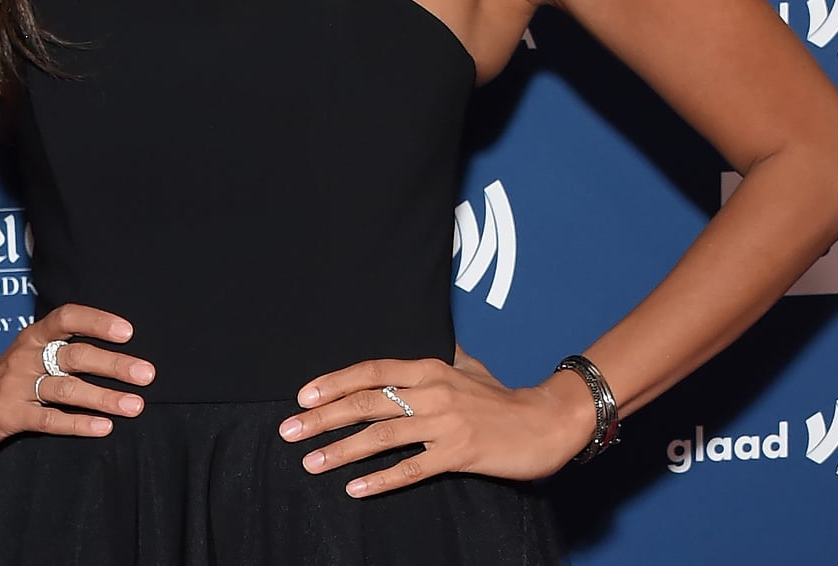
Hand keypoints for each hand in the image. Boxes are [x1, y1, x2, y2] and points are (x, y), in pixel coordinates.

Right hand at [0, 303, 155, 458]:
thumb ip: (64, 352)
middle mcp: (25, 356)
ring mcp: (15, 386)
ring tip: (135, 405)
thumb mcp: (30, 356)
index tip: (127, 332)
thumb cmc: (6, 381)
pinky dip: (78, 423)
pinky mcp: (8, 415)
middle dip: (114, 365)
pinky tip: (103, 428)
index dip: (97, 321)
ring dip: (104, 397)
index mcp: (33, 337)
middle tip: (147, 374)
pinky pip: (48, 419)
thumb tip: (121, 354)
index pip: (67, 318)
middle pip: (75, 356)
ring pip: (67, 389)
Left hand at [274, 344, 595, 496]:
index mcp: (430, 369)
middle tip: (289, 430)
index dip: (334, 382)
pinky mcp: (459, 453)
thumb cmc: (505, 398)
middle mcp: (432, 391)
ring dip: (341, 450)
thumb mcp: (469, 368)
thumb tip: (424, 349)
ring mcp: (445, 423)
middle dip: (323, 417)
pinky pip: (412, 469)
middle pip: (366, 402)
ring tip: (310, 461)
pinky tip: (355, 488)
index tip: (303, 396)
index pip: (371, 370)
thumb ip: (442, 359)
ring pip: (381, 436)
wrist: (547, 421)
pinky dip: (381, 479)